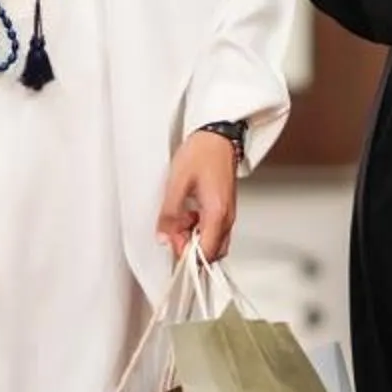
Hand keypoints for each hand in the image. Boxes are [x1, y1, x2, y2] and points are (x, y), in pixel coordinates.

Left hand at [156, 133, 239, 263]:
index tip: (171, 244)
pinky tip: (187, 213)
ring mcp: (228, 213)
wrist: (218, 136)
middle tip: (173, 232)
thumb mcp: (177, 183)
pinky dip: (199, 228)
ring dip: (194, 238)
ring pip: (213, 242)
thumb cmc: (202, 153)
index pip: (206, 253)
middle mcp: (227, 217)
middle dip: (190, 249)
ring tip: (179, 219)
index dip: (187, 256)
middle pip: (212, 252)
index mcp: (217, 213)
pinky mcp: (224, 208)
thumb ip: (169, 214)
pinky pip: (213, 229)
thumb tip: (163, 237)